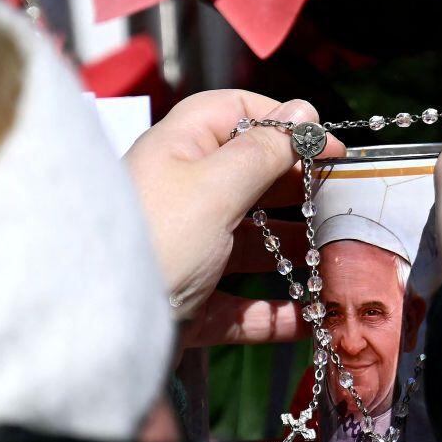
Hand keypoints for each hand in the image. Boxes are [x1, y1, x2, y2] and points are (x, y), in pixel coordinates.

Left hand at [126, 91, 344, 347]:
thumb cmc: (155, 241)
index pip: (234, 112)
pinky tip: (312, 321)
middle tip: (342, 202)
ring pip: (252, 248)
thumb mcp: (214, 186)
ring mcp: (187, 254)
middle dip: (298, 192)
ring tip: (338, 263)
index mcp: (179, 151)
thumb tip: (304, 113)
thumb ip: (264, 151)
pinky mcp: (192, 306)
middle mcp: (182, 197)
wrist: (99, 328)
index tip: (327, 144)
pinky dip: (277, 314)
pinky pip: (243, 307)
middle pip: (251, 183)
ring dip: (295, 256)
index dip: (284, 122)